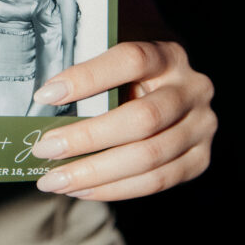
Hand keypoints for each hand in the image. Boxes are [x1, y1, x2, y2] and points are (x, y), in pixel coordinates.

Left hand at [30, 41, 215, 199]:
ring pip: (148, 157)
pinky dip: (114, 189)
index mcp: (168, 55)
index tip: (45, 96)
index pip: (129, 60)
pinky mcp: (200, 159)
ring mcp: (201, 126)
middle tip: (44, 149)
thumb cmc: (131, 76)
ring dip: (94, 174)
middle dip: (86, 138)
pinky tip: (82, 189)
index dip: (87, 78)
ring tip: (54, 180)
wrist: (172, 93)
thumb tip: (44, 100)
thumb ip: (91, 71)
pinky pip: (157, 182)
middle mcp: (192, 89)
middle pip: (140, 118)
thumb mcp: (117, 62)